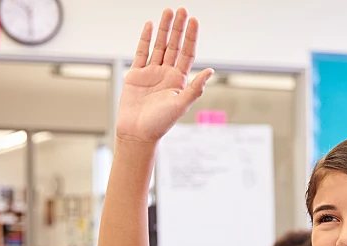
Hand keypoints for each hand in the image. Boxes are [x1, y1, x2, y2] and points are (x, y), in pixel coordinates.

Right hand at [115, 8, 213, 143]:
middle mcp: (167, 74)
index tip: (194, 21)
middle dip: (178, 28)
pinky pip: (141, 53)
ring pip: (158, 45)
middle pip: (174, 45)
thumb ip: (195, 88)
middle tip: (182, 9)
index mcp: (179, 81)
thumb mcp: (181, 105)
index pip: (187, 53)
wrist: (137, 133)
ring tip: (168, 11)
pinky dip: (145, 39)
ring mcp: (151, 73)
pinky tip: (149, 26)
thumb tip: (210, 71)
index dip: (191, 37)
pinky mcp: (136, 75)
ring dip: (163, 29)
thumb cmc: (160, 124)